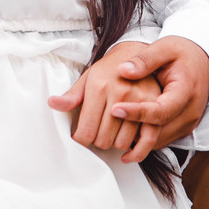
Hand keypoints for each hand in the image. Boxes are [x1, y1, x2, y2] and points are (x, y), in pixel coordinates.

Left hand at [47, 43, 161, 161]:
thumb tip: (52, 104)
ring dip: (113, 143)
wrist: (135, 55)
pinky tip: (126, 152)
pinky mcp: (155, 109)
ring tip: (109, 132)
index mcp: (99, 87)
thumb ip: (71, 95)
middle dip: (96, 140)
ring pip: (122, 143)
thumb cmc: (108, 69)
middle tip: (95, 131)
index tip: (80, 135)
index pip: (85, 131)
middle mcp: (120, 94)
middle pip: (103, 140)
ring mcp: (140, 103)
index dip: (80, 139)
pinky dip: (135, 152)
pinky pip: (147, 141)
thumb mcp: (87, 78)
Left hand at [109, 35, 208, 158]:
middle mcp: (189, 111)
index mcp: (186, 91)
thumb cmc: (182, 53)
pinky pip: (160, 139)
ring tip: (106, 135)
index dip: (137, 112)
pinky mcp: (182, 128)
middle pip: (158, 131)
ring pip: (158, 140)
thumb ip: (145, 59)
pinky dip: (142, 140)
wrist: (202, 61)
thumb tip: (123, 70)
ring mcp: (187, 122)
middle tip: (102, 131)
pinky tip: (121, 135)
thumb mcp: (164, 48)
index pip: (161, 110)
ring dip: (134, 140)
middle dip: (130, 133)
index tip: (115, 109)